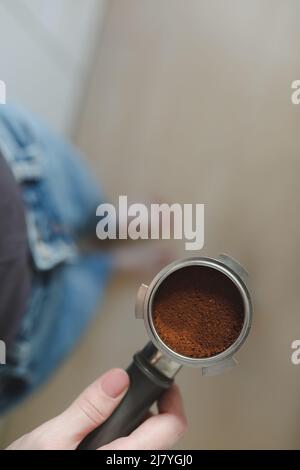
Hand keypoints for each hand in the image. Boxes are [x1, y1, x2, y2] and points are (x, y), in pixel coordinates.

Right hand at [7, 368, 186, 449]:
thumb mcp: (53, 438)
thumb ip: (89, 408)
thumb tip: (118, 380)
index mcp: (119, 459)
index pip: (170, 428)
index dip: (173, 400)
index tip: (164, 385)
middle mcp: (127, 467)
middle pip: (160, 435)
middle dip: (146, 410)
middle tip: (127, 395)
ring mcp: (121, 468)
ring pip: (145, 444)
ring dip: (133, 424)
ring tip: (106, 416)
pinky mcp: (113, 467)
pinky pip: (129, 450)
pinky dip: (123, 436)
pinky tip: (100, 433)